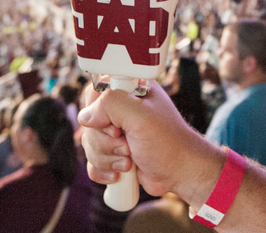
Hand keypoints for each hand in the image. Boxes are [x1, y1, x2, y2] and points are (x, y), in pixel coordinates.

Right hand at [78, 81, 221, 200]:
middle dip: (105, 142)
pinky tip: (120, 173)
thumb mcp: (140, 115)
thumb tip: (85, 117)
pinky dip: (102, 170)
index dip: (98, 113)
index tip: (117, 127)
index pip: (94, 92)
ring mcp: (115, 132)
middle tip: (127, 145)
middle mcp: (120, 110)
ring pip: (88, 144)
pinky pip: (91, 162)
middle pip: (88, 122)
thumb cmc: (167, 141)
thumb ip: (111, 104)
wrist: (180, 173)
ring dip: (107, 158)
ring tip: (130, 160)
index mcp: (128, 91)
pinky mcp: (112, 153)